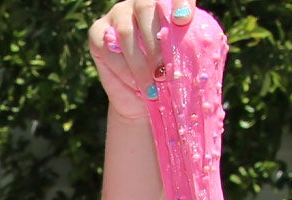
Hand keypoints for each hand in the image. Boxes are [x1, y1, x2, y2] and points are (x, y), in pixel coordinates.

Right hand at [89, 1, 187, 121]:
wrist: (139, 98)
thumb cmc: (164, 78)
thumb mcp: (179, 63)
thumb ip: (185, 49)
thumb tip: (194, 44)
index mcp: (164, 3)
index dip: (180, 1)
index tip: (183, 20)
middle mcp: (139, 2)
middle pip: (145, 7)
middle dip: (155, 42)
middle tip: (163, 72)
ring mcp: (117, 15)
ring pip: (126, 31)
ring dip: (139, 63)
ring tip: (151, 87)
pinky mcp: (97, 33)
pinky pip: (108, 48)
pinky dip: (123, 70)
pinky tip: (135, 85)